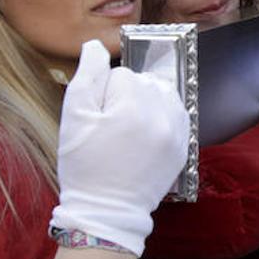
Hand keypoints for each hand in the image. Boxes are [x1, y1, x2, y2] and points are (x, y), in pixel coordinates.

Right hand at [51, 40, 188, 255]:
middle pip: (145, 82)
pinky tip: (146, 134)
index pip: (121, 74)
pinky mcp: (184, 149)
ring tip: (129, 129)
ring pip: (164, 96)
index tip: (97, 118)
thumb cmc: (85, 165)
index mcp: (134, 105)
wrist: (106, 212)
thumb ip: (87, 75)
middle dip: (127, 97)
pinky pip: (177, 116)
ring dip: (148, 104)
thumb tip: (95, 46)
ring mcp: (178, 134)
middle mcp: (163, 115)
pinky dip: (163, 118)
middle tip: (111, 127)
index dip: (103, 93)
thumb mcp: (74, 117)